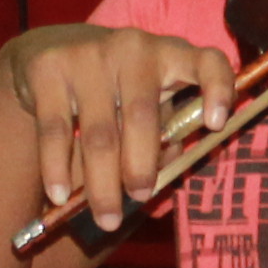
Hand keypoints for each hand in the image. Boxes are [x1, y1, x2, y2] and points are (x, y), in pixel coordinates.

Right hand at [1, 24, 235, 228]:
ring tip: (106, 218)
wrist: (50, 49)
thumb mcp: (148, 98)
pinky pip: (56, 130)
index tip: (216, 124)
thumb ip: (165, 130)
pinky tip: (59, 195)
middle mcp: (134, 48)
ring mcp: (89, 55)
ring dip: (103, 183)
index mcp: (171, 55)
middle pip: (142, 116)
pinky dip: (58, 168)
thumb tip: (167, 170)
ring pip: (100, 133)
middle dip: (142, 166)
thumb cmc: (115, 84)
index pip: (207, 60)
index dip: (218, 88)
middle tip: (141, 197)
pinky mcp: (49, 68)